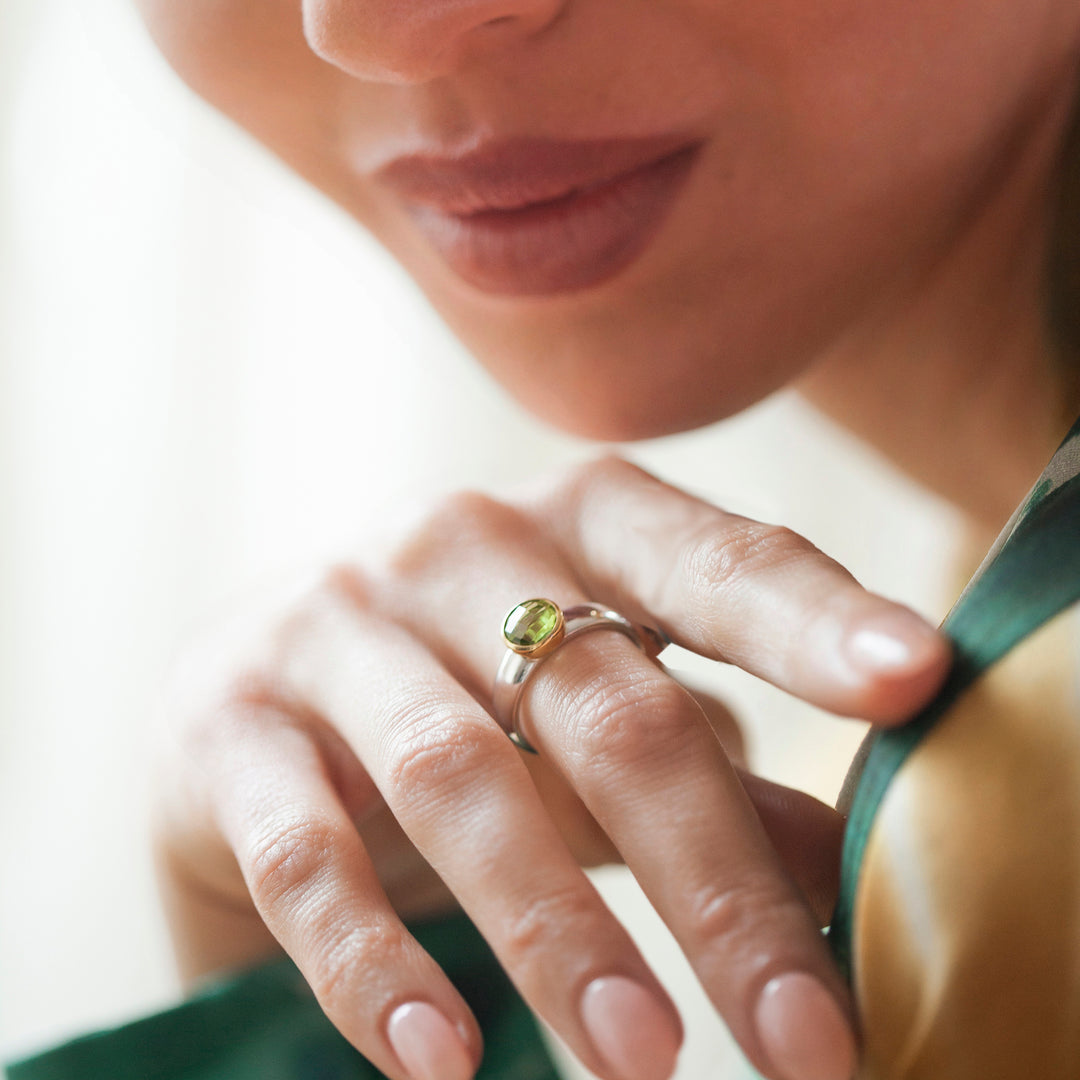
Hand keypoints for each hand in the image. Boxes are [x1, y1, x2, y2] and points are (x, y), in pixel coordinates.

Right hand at [154, 456, 949, 1079]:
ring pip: (460, 777)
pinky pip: (307, 849)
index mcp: (573, 522)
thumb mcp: (595, 711)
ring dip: (560, 931)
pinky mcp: (228, 723)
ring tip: (645, 1068)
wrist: (254, 694)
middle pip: (607, 706)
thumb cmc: (468, 692)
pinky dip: (372, 961)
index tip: (917, 681)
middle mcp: (453, 548)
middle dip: (713, 877)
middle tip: (808, 1039)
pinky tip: (441, 1059)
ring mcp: (332, 625)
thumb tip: (851, 860)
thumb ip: (714, 771)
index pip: (709, 557)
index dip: (809, 616)